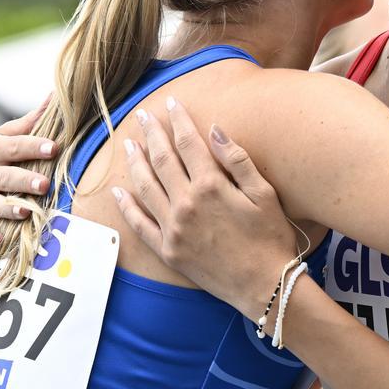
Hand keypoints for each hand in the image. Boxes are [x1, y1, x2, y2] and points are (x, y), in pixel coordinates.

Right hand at [0, 98, 54, 247]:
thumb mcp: (1, 137)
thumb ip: (28, 123)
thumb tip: (55, 96)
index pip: (14, 147)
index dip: (33, 147)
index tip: (54, 147)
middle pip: (4, 177)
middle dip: (23, 181)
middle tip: (44, 185)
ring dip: (7, 209)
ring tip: (25, 212)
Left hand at [111, 98, 298, 318]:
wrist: (264, 285)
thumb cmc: (271, 238)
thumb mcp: (264, 194)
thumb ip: (237, 160)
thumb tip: (214, 130)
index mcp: (211, 186)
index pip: (189, 143)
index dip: (179, 120)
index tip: (171, 103)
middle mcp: (186, 203)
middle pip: (163, 160)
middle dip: (152, 134)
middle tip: (143, 116)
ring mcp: (173, 228)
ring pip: (145, 187)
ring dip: (135, 163)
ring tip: (128, 145)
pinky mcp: (167, 249)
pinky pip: (140, 223)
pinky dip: (126, 205)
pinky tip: (117, 190)